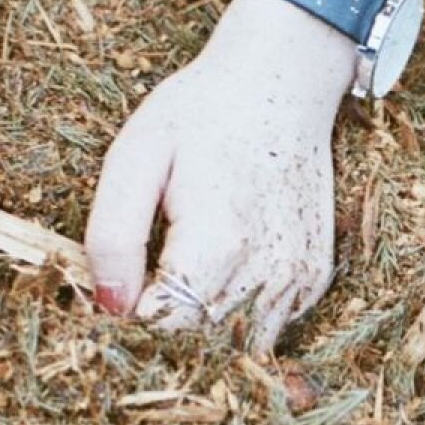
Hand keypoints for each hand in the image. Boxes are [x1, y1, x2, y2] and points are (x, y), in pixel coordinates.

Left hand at [86, 0, 353, 353]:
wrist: (284, 79)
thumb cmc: (201, 112)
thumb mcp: (136, 157)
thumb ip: (114, 236)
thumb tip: (109, 307)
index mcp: (215, 243)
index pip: (161, 326)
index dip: (132, 315)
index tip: (123, 286)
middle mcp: (265, 270)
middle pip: (198, 341)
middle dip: (166, 325)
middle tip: (150, 279)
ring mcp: (297, 277)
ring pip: (238, 345)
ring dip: (206, 328)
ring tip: (189, 279)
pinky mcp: (315, 277)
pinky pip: (270, 327)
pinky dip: (243, 316)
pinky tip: (228, 271)